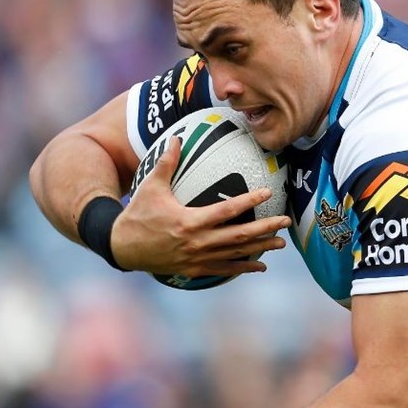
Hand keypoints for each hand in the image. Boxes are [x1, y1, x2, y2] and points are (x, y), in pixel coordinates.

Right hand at [112, 137, 291, 275]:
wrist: (122, 247)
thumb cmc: (137, 214)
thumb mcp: (150, 187)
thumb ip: (166, 163)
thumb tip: (177, 138)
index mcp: (189, 221)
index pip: (227, 210)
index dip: (249, 201)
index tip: (268, 192)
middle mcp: (197, 242)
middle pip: (239, 236)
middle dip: (265, 228)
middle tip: (286, 222)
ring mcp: (197, 258)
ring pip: (236, 255)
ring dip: (260, 248)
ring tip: (281, 243)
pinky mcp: (195, 270)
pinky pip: (224, 270)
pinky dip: (244, 268)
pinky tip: (260, 265)